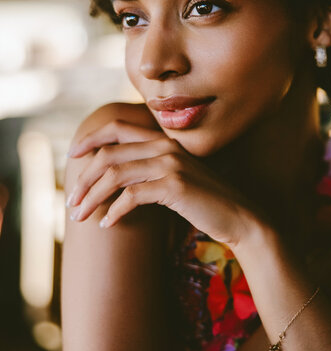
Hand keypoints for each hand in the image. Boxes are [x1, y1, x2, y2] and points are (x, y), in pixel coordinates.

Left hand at [66, 118, 257, 245]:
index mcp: (164, 140)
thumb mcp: (175, 178)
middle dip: (84, 178)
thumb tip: (112, 178)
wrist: (239, 217)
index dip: (91, 138)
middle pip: (109, 153)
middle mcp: (165, 146)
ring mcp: (171, 163)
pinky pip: (132, 195)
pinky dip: (114, 210)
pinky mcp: (175, 185)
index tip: (72, 154)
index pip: (118, 127)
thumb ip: (149, 170)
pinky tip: (107, 224)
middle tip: (70, 201)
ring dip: (92, 197)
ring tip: (79, 216)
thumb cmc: (204, 201)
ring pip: (115, 174)